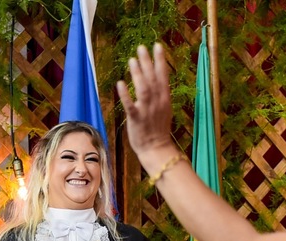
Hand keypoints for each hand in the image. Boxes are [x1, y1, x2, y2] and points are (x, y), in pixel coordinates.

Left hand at [116, 44, 178, 162]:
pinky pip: (130, 106)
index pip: (163, 76)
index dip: (160, 60)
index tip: (157, 46)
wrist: (157, 149)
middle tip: (141, 47)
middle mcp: (157, 102)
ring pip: (143, 89)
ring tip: (132, 60)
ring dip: (138, 74)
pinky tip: (120, 83)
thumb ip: (161, 93)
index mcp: (165, 99)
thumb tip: (158, 78)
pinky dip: (125, 95)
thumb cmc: (158, 129)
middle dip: (148, 62)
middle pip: (153, 79)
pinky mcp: (136, 119)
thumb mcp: (164, 109)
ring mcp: (147, 111)